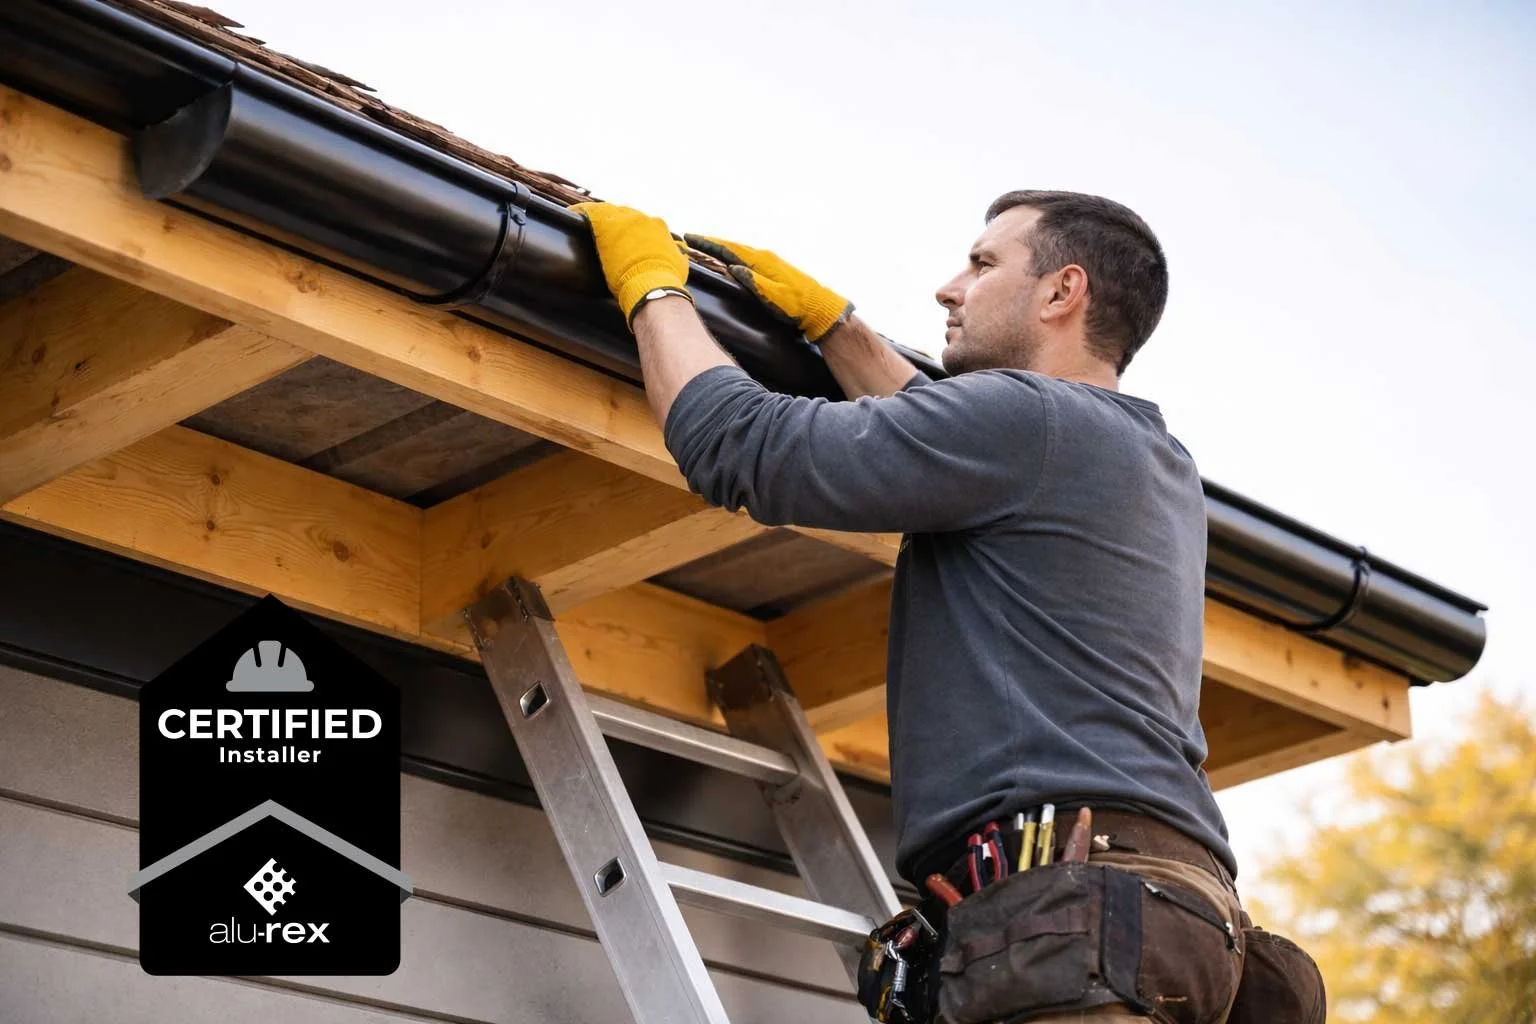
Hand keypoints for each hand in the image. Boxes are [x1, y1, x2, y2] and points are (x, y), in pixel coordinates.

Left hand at [569, 202, 691, 327]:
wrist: (653, 285)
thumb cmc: (665, 280)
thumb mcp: (678, 265)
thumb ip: (677, 256)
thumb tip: (680, 254)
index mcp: (658, 227)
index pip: (640, 223)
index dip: (631, 230)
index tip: (623, 239)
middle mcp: (642, 218)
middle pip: (624, 215)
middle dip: (615, 223)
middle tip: (604, 236)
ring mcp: (624, 219)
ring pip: (607, 212)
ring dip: (598, 218)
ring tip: (584, 221)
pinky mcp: (606, 225)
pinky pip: (589, 213)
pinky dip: (580, 213)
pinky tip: (572, 215)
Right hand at [683, 234, 851, 342]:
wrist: (819, 307)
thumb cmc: (796, 304)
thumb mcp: (772, 294)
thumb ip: (752, 280)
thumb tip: (732, 267)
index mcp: (761, 261)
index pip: (728, 249)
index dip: (707, 244)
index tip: (690, 238)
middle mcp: (764, 257)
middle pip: (731, 246)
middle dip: (709, 243)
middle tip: (690, 238)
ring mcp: (768, 261)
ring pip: (738, 251)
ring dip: (720, 248)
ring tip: (703, 245)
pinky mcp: (772, 268)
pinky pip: (746, 257)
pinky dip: (732, 254)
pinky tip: (728, 258)